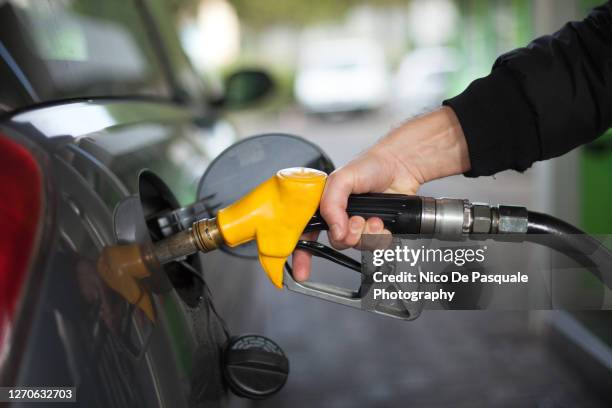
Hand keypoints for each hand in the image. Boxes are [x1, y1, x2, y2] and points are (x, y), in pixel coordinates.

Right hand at [291, 107, 469, 281]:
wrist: (401, 166)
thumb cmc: (370, 165)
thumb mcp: (341, 179)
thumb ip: (331, 204)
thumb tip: (335, 230)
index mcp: (324, 204)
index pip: (307, 232)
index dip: (302, 253)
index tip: (302, 271)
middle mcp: (340, 216)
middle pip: (335, 242)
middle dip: (346, 236)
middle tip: (355, 223)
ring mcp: (359, 224)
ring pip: (356, 246)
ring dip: (366, 234)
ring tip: (372, 219)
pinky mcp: (376, 230)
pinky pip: (375, 246)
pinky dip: (380, 236)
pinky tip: (382, 222)